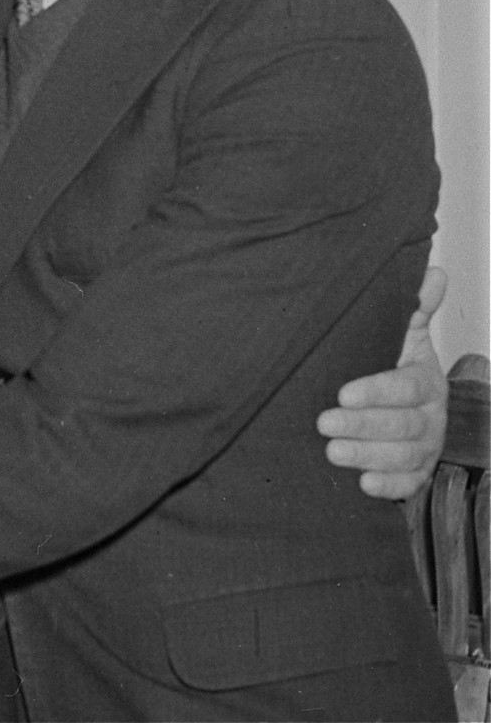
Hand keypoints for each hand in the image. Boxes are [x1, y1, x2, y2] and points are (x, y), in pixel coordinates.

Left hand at [318, 266, 447, 499]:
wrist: (396, 406)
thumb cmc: (390, 364)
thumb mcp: (402, 335)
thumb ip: (413, 307)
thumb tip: (434, 272)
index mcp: (425, 380)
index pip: (406, 387)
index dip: (377, 392)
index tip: (342, 393)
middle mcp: (430, 416)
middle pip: (402, 425)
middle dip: (363, 426)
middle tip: (324, 424)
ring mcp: (425, 447)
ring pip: (402, 457)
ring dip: (368, 456)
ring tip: (332, 453)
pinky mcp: (415, 473)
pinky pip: (408, 485)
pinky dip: (388, 487)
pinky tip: (364, 485)